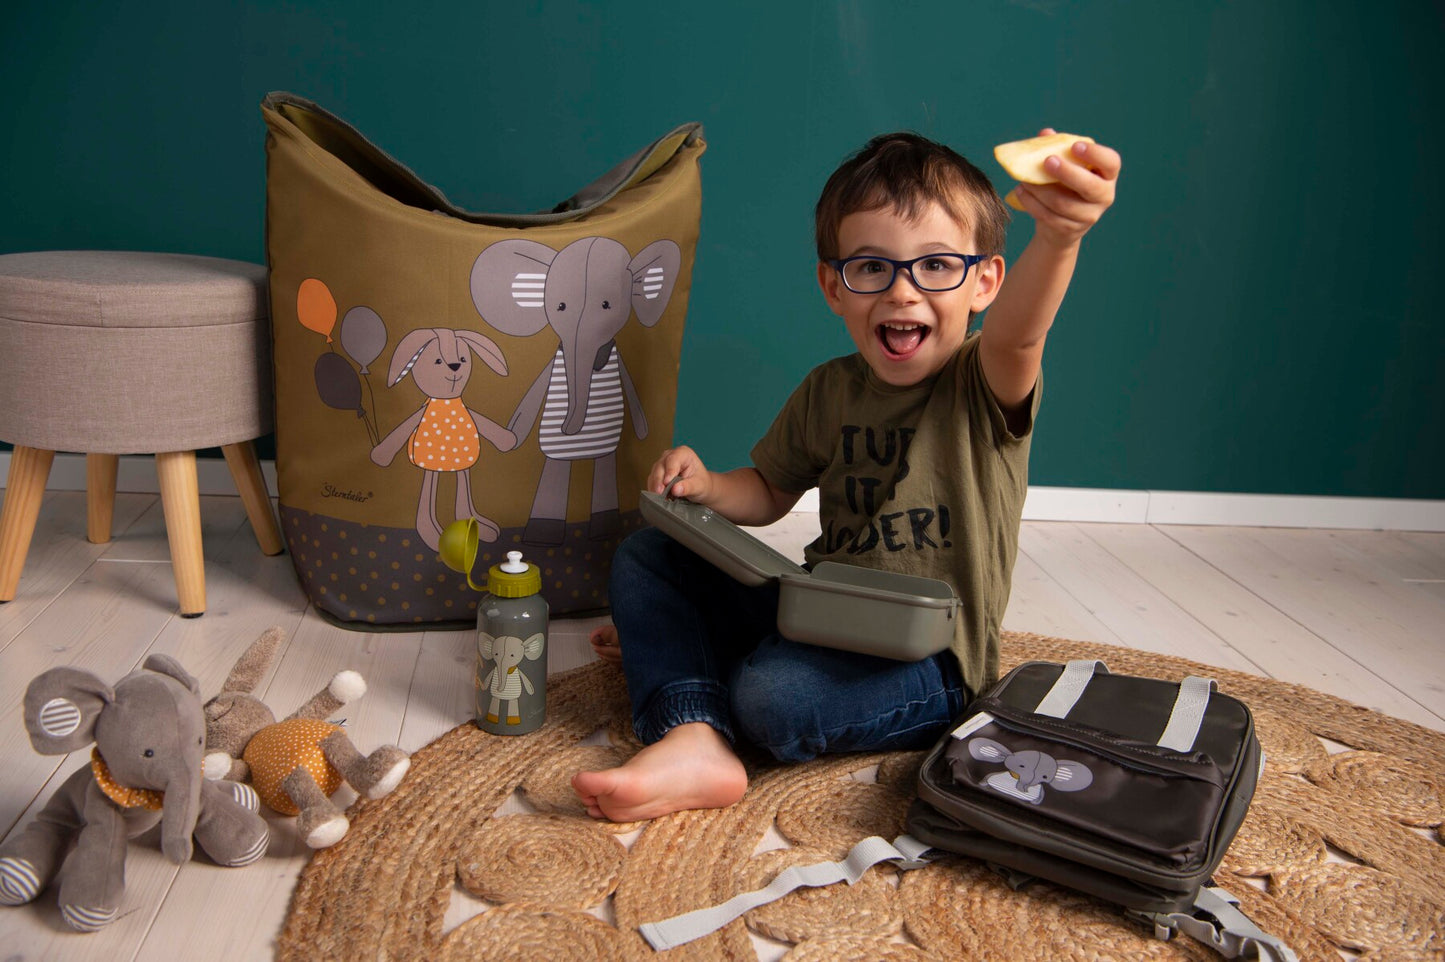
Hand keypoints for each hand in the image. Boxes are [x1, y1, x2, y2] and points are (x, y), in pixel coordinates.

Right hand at [647, 445, 712, 501]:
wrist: (699, 489)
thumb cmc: (701, 483)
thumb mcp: (699, 486)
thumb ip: (688, 487)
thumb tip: (676, 489)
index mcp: (683, 453)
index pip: (673, 459)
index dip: (669, 470)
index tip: (667, 482)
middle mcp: (671, 456)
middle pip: (660, 466)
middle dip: (659, 480)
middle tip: (660, 493)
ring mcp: (662, 465)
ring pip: (654, 474)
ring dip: (655, 486)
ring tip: (660, 498)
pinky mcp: (657, 475)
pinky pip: (652, 481)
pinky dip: (654, 490)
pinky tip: (659, 498)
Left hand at [1010, 128, 1120, 247]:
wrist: (1060, 226)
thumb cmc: (1064, 186)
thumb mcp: (1065, 166)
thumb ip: (1057, 148)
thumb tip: (1045, 133)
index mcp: (1107, 175)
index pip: (1111, 162)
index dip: (1096, 154)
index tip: (1076, 146)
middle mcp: (1104, 196)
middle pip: (1089, 186)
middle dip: (1067, 173)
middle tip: (1047, 161)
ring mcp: (1089, 216)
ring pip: (1062, 203)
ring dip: (1040, 190)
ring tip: (1024, 178)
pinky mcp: (1070, 230)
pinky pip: (1048, 216)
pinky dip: (1031, 203)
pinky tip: (1020, 192)